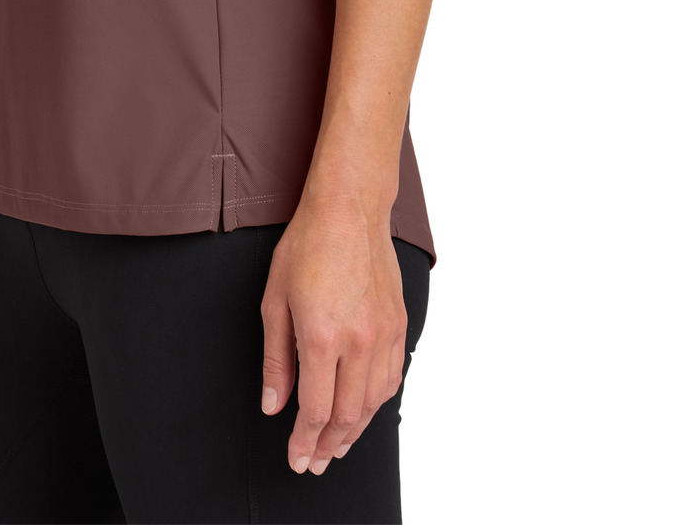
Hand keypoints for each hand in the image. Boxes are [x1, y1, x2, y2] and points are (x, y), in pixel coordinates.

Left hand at [259, 196, 406, 474]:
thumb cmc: (306, 246)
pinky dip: (377, 403)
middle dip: (328, 446)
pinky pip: (392, 377)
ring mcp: (384, 334)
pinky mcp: (398, 324)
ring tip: (336, 446)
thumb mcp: (274, 301)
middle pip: (347, 415)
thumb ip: (276, 360)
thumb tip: (274, 405)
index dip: (304, 441)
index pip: (316, 410)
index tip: (296, 458)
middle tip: (314, 462)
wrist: (349, 210)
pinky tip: (364, 410)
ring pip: (374, 402)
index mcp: (322, 337)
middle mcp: (358, 342)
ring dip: (355, 431)